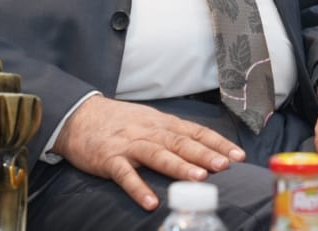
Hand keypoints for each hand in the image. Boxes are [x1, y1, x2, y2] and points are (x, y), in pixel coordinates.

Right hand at [53, 95, 245, 210]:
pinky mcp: (109, 159)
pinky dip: (138, 188)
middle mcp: (149, 131)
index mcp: (163, 123)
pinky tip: (150, 202)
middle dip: (204, 154)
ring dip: (178, 166)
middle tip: (225, 166)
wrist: (79, 115)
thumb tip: (204, 150)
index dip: (217, 143)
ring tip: (198, 179)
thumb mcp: (150, 121)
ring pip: (157, 154)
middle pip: (181, 142)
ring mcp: (129, 144)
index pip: (196, 131)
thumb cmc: (120, 122)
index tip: (238, 156)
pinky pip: (124, 174)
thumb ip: (173, 135)